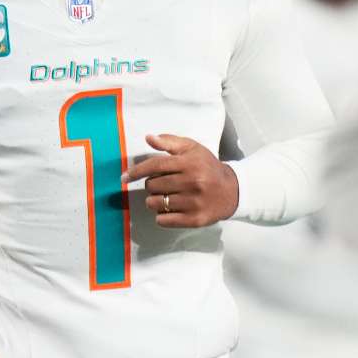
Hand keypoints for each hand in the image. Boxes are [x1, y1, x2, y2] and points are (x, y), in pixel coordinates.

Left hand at [124, 134, 238, 227]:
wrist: (233, 190)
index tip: (124, 177)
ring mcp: (194, 202)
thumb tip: (148, 137)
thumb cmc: (207, 166)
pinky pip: (164, 220)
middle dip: (151, 185)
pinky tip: (168, 209)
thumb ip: (169, 142)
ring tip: (165, 196)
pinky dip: (161, 216)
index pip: (155, 165)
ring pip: (156, 203)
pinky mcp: (195, 219)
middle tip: (161, 184)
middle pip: (153, 185)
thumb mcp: (192, 148)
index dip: (136, 171)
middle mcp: (192, 182)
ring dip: (154, 201)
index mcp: (189, 163)